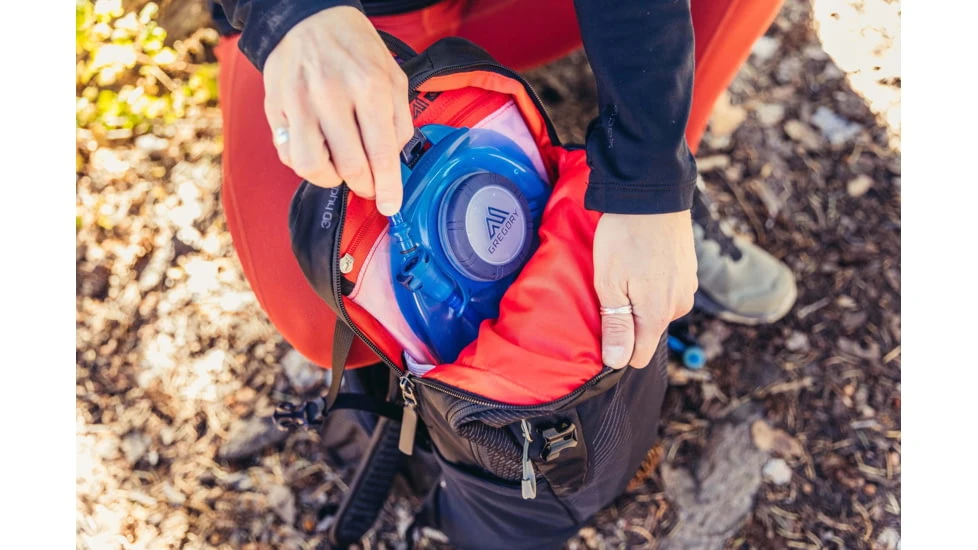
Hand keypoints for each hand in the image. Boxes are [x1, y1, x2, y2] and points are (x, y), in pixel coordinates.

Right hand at [263, 6, 413, 215]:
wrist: (308, 16)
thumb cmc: (354, 48)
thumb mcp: (393, 74)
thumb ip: (399, 120)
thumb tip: (393, 162)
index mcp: (369, 87)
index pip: (381, 153)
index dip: (387, 188)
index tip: (389, 205)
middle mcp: (332, 95)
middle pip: (350, 167)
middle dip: (364, 186)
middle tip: (368, 184)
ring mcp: (300, 102)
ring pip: (312, 167)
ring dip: (331, 178)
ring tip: (340, 168)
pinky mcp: (275, 106)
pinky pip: (287, 154)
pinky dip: (304, 163)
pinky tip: (317, 149)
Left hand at [593, 211, 697, 368]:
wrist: (653, 193)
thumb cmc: (624, 237)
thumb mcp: (610, 284)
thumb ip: (616, 326)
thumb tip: (617, 362)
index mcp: (658, 315)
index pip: (639, 356)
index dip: (618, 348)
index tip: (603, 326)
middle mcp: (679, 306)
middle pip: (647, 331)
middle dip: (627, 318)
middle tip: (610, 287)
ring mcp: (688, 287)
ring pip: (657, 309)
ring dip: (640, 298)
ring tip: (625, 270)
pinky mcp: (690, 271)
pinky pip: (667, 290)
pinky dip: (652, 282)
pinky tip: (640, 261)